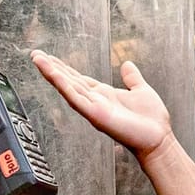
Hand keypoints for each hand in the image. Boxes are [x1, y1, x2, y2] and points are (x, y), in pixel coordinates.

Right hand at [34, 51, 174, 164]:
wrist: (159, 140)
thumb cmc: (151, 120)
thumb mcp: (141, 90)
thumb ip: (132, 78)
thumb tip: (127, 64)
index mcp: (103, 94)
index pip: (78, 78)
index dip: (64, 68)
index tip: (50, 57)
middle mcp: (94, 101)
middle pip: (68, 81)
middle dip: (51, 68)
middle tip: (35, 55)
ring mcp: (93, 108)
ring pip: (68, 87)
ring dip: (52, 73)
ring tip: (38, 59)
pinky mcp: (95, 115)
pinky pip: (76, 98)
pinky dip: (63, 85)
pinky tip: (53, 74)